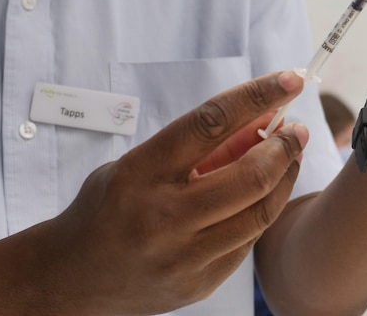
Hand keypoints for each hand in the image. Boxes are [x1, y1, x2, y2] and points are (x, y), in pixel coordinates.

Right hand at [42, 71, 308, 314]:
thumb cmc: (105, 208)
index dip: (256, 97)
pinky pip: (247, 243)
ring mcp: (182, 256)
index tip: (289, 80)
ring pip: (259, 212)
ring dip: (284, 178)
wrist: (70, 277)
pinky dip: (262, 212)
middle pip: (250, 175)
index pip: (211, 123)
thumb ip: (195, 148)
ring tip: (289, 157)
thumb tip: (258, 122)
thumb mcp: (138, 164)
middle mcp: (163, 215)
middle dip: (284, 146)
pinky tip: (265, 195)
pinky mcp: (197, 285)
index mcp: (141, 172)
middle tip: (297, 129)